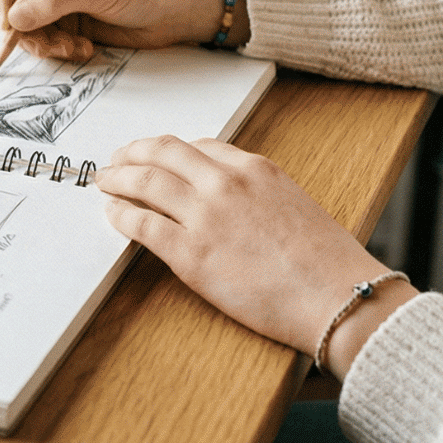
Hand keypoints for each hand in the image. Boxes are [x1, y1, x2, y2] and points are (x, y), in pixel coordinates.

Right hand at [0, 0, 240, 60]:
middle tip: (46, 42)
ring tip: (73, 47)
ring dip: (42, 42)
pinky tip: (83, 49)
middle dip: (22, 25)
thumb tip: (12, 20)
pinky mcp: (62, 18)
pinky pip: (39, 39)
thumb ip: (52, 1)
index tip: (10, 21)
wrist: (179, 7)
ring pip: (19, 24)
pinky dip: (55, 49)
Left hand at [96, 135, 416, 377]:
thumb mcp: (294, 205)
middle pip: (164, 153)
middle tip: (118, 159)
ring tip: (105, 181)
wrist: (337, 296)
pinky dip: (121, 215)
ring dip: (119, 178)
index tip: (157, 155)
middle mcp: (225, 183)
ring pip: (145, 182)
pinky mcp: (190, 253)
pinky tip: (113, 215)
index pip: (199, 146)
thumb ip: (258, 194)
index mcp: (255, 168)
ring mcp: (205, 216)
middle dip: (135, 153)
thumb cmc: (326, 262)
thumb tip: (232, 203)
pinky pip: (141, 224)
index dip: (170, 150)